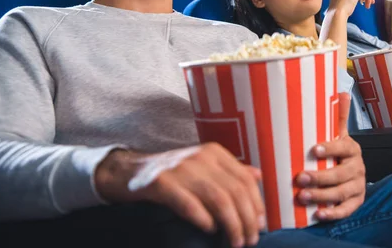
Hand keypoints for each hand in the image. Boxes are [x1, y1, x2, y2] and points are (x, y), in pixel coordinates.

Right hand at [95, 143, 264, 247]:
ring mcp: (181, 169)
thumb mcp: (203, 165)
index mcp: (215, 152)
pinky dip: (203, 220)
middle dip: (247, 220)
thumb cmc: (173, 172)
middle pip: (235, 191)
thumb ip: (230, 170)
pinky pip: (189, 204)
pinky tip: (210, 230)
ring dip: (231, 225)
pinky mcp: (162, 183)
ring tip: (236, 242)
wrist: (130, 170)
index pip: (245, 179)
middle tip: (250, 240)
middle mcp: (201, 157)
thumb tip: (259, 176)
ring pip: (218, 199)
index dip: (257, 204)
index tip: (261, 224)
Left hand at [294, 93, 365, 220]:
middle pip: (341, 174)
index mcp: (352, 149)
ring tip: (302, 197)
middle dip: (320, 177)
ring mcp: (358, 187)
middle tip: (300, 178)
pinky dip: (333, 214)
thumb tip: (342, 90)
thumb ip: (338, 116)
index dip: (330, 149)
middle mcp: (358, 168)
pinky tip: (318, 214)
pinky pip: (346, 210)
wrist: (352, 176)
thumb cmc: (338, 153)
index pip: (343, 147)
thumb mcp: (339, 135)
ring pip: (341, 193)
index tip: (313, 150)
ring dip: (322, 196)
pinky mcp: (355, 203)